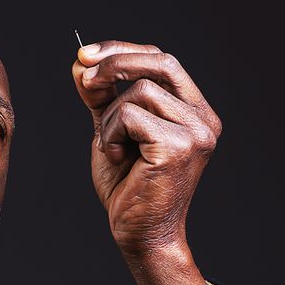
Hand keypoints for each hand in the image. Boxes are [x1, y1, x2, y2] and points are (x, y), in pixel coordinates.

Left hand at [71, 40, 221, 258]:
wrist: (138, 234)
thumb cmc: (128, 187)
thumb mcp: (110, 131)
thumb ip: (100, 97)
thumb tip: (81, 62)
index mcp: (195, 112)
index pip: (163, 61)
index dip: (123, 50)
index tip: (86, 55)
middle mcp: (204, 119)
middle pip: (160, 62)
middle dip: (115, 62)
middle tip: (83, 75)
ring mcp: (196, 132)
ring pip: (139, 91)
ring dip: (110, 118)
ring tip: (111, 147)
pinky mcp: (178, 146)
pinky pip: (131, 115)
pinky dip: (111, 134)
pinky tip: (116, 158)